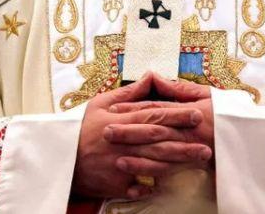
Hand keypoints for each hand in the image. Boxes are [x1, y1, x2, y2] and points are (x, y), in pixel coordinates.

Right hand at [72, 73, 211, 199]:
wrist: (57, 158)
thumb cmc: (80, 128)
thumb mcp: (100, 104)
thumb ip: (129, 94)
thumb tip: (151, 75)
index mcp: (120, 121)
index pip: (153, 116)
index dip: (176, 116)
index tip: (196, 114)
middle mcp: (122, 143)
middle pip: (159, 142)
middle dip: (185, 142)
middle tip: (207, 143)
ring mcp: (119, 165)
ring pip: (154, 164)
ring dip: (178, 164)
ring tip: (198, 161)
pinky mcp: (115, 184)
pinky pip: (138, 187)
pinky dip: (152, 186)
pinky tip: (168, 184)